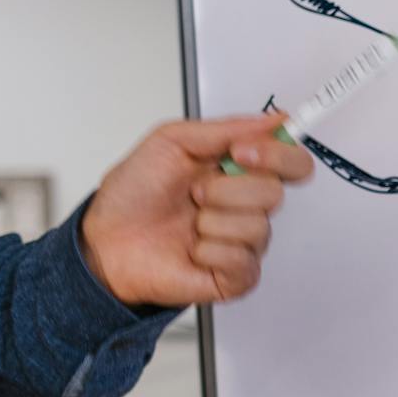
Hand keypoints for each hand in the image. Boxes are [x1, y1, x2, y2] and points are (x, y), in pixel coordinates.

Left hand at [78, 113, 315, 307]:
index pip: (293, 162)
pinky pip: (242, 260)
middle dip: (227, 189)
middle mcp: (246, 206)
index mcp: (239, 172)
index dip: (278, 155)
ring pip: (257, 227)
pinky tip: (192, 249)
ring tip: (188, 222)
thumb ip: (225, 128)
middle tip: (196, 192)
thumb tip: (274, 121)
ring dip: (211, 221)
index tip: (242, 152)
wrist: (104, 241)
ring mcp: (243, 242)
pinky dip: (209, 251)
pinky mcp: (236, 276)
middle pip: (275, 193)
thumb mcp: (171, 142)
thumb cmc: (133, 195)